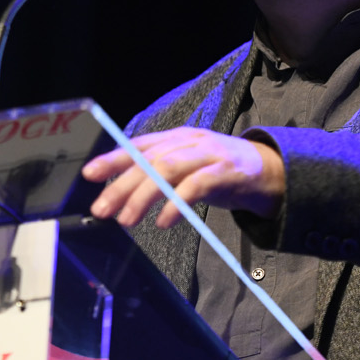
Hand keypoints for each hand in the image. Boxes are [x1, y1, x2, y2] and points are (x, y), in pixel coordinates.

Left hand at [82, 127, 285, 227]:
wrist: (271, 171)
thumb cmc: (222, 171)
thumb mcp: (188, 166)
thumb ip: (159, 172)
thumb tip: (122, 190)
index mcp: (176, 138)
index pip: (138, 145)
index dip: (113, 158)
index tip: (89, 174)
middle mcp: (189, 141)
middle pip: (149, 159)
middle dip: (122, 184)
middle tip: (102, 208)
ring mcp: (209, 154)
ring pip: (168, 169)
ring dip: (143, 196)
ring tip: (126, 220)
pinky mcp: (226, 172)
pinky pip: (197, 186)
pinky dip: (177, 203)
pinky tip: (164, 221)